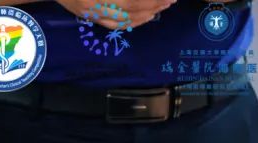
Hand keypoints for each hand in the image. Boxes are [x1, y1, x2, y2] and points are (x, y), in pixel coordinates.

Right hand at [56, 0, 173, 29]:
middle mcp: (94, 4)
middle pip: (131, 7)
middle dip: (154, 3)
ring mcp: (93, 13)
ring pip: (127, 19)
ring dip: (149, 13)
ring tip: (165, 5)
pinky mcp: (92, 19)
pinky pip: (119, 25)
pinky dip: (136, 22)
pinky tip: (149, 16)